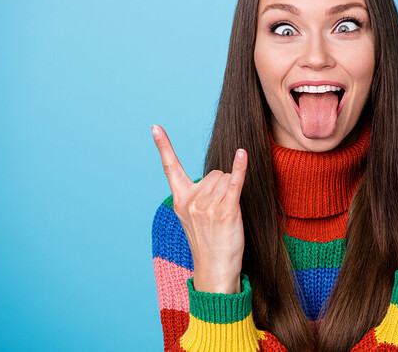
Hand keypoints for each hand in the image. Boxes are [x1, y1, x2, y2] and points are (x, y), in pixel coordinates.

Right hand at [152, 124, 246, 293]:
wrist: (215, 271)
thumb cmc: (209, 243)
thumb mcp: (193, 218)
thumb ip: (197, 196)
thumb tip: (216, 176)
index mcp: (180, 200)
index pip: (170, 168)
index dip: (163, 146)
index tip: (155, 127)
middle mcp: (191, 201)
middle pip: (214, 173)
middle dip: (222, 186)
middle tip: (220, 212)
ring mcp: (208, 207)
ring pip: (225, 178)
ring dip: (231, 191)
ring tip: (227, 216)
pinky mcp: (226, 212)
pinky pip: (234, 183)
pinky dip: (240, 168)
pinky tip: (242, 154)